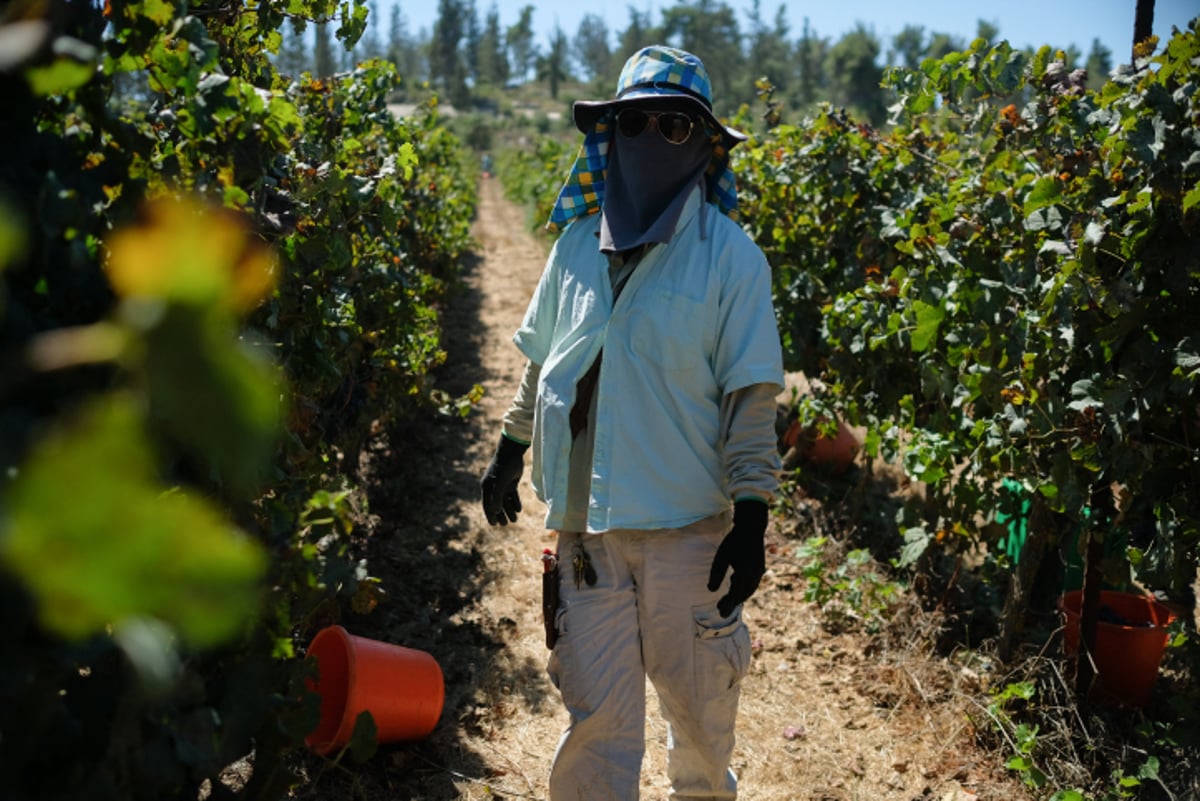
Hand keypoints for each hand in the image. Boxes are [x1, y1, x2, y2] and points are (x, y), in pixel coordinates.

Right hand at [480, 433, 528, 525]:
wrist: (511, 453)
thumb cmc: (503, 468)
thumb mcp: (500, 484)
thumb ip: (497, 497)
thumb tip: (495, 512)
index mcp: (487, 487)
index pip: (487, 504)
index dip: (490, 515)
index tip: (494, 524)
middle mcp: (493, 487)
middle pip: (496, 504)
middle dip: (501, 515)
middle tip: (506, 524)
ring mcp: (502, 485)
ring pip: (505, 501)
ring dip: (509, 511)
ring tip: (515, 520)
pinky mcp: (511, 482)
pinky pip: (512, 495)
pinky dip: (515, 503)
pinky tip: (518, 510)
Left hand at [707, 499, 767, 616]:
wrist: (752, 528)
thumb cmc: (734, 541)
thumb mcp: (721, 557)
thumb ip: (716, 574)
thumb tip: (710, 590)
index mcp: (745, 574)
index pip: (735, 595)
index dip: (728, 605)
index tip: (721, 614)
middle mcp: (754, 576)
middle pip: (743, 595)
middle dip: (732, 603)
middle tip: (720, 609)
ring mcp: (758, 572)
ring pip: (748, 590)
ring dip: (738, 596)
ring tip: (727, 600)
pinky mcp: (759, 568)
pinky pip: (751, 583)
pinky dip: (743, 588)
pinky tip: (734, 584)